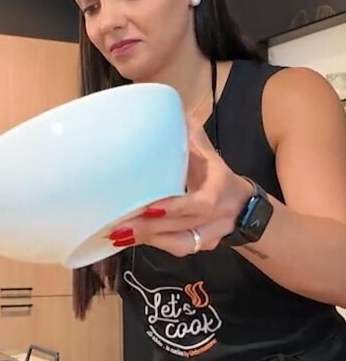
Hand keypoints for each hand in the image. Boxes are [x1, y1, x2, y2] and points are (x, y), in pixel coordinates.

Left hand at [108, 124, 253, 256]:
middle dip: (149, 227)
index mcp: (220, 189)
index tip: (149, 207)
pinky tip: (128, 239)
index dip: (174, 207)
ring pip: (179, 244)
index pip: (199, 204)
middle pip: (183, 227)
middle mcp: (217, 216)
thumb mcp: (208, 153)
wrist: (245, 207)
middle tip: (118, 225)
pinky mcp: (201, 247)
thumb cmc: (216, 174)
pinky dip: (152, 244)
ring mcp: (211, 235)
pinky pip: (177, 249)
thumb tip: (172, 111)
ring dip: (147, 239)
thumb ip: (191, 136)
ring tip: (116, 234)